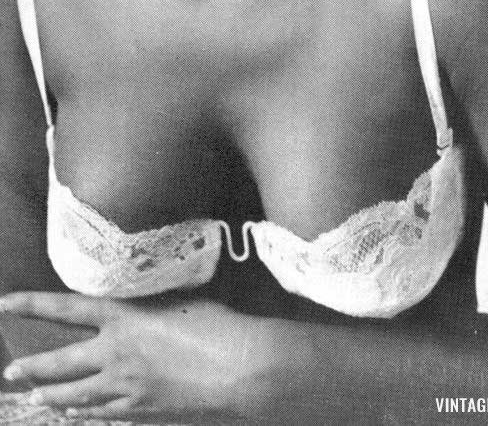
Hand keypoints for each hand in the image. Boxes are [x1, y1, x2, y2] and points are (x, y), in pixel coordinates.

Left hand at [0, 291, 268, 420]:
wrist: (237, 369)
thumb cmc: (216, 325)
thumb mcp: (177, 300)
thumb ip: (149, 302)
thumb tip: (138, 301)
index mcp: (123, 316)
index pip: (66, 308)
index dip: (33, 305)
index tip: (5, 303)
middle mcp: (115, 352)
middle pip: (61, 363)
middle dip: (33, 368)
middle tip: (11, 372)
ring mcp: (125, 387)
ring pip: (76, 395)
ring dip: (53, 396)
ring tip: (36, 398)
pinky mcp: (141, 411)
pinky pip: (103, 414)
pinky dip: (85, 414)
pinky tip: (77, 415)